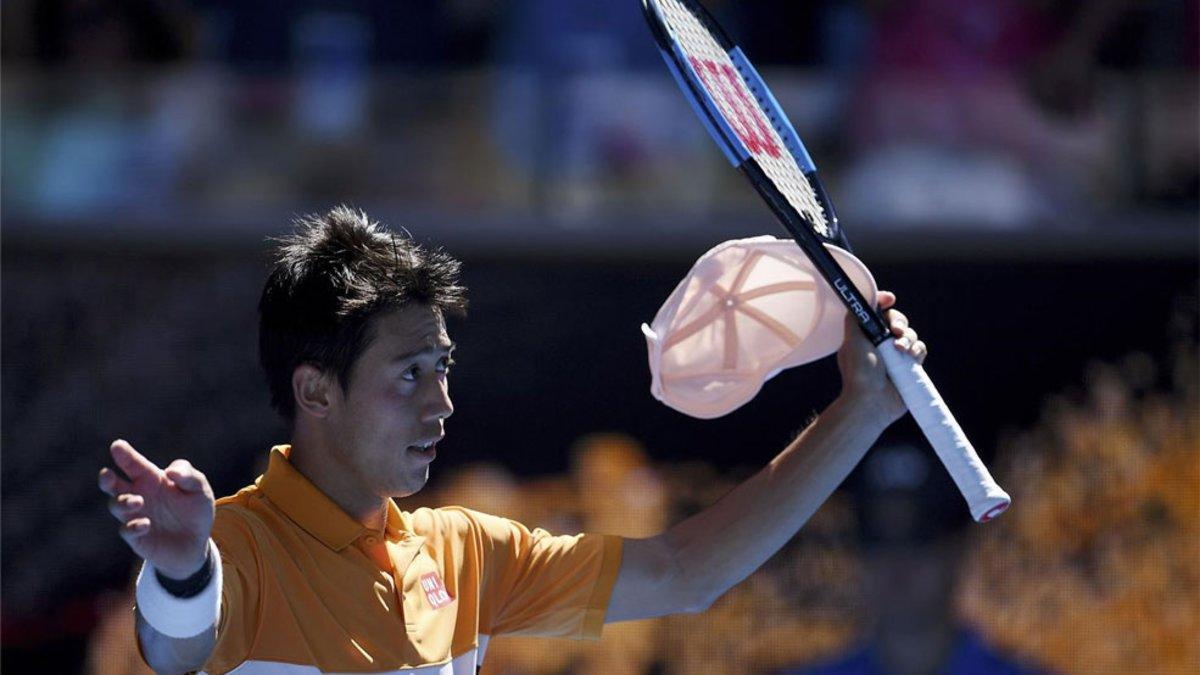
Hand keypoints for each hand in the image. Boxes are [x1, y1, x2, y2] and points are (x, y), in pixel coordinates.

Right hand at [99, 440, 214, 579]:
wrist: (196, 543)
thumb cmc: (196, 510)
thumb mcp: (200, 489)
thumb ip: (189, 476)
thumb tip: (170, 473)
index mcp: (151, 479)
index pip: (134, 464)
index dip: (125, 455)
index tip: (117, 446)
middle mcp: (138, 495)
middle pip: (113, 484)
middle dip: (106, 479)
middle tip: (107, 474)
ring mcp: (135, 515)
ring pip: (116, 505)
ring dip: (123, 502)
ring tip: (139, 501)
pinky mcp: (137, 536)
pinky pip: (126, 530)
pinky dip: (132, 526)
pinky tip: (146, 523)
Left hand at [835, 291, 926, 422]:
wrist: (873, 401)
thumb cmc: (859, 372)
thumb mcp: (851, 341)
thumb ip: (854, 319)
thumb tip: (859, 300)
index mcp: (865, 336)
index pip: (877, 312)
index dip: (884, 303)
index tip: (890, 298)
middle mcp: (880, 344)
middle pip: (897, 320)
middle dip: (899, 322)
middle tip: (895, 331)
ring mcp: (896, 355)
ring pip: (910, 334)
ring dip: (908, 338)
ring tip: (900, 350)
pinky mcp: (909, 366)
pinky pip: (920, 349)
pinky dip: (917, 350)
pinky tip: (911, 356)